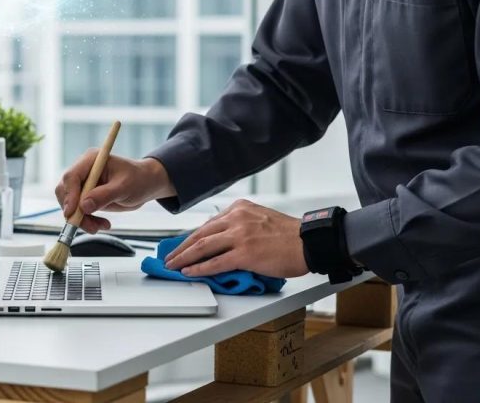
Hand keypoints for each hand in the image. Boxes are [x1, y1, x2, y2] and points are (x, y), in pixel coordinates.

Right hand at [54, 153, 175, 233]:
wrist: (146, 185)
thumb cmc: (139, 179)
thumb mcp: (124, 187)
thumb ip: (104, 195)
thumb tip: (84, 205)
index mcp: (91, 161)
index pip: (71, 176)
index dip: (69, 195)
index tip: (72, 213)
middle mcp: (84, 171)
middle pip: (65, 192)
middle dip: (74, 211)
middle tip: (89, 226)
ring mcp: (84, 184)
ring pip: (70, 205)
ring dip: (82, 219)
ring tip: (100, 227)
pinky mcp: (87, 197)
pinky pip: (79, 212)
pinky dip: (87, 221)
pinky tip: (102, 224)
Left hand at [165, 199, 307, 277]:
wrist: (309, 243)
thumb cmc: (289, 235)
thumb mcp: (260, 218)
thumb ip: (241, 224)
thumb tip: (222, 240)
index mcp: (239, 208)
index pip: (209, 224)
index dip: (192, 237)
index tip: (182, 245)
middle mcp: (236, 218)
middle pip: (200, 234)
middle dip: (181, 247)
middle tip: (169, 256)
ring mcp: (239, 235)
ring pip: (202, 247)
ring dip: (184, 258)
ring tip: (173, 265)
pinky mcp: (244, 253)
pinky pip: (215, 262)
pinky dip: (199, 268)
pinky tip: (189, 272)